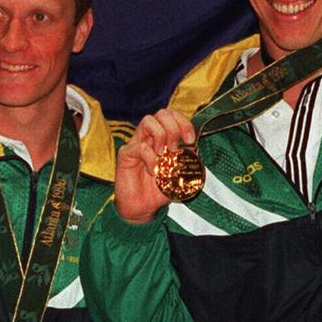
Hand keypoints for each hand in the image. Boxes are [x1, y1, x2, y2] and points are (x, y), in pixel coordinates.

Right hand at [115, 109, 194, 223]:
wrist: (142, 208)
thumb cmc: (159, 189)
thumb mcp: (180, 175)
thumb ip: (188, 161)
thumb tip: (195, 148)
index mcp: (163, 137)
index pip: (173, 116)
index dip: (184, 123)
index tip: (190, 140)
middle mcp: (149, 136)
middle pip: (162, 113)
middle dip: (173, 128)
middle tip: (175, 148)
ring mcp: (137, 143)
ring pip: (148, 121)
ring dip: (161, 136)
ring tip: (163, 155)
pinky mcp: (126, 154)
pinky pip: (139, 146)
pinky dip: (151, 158)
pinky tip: (154, 171)